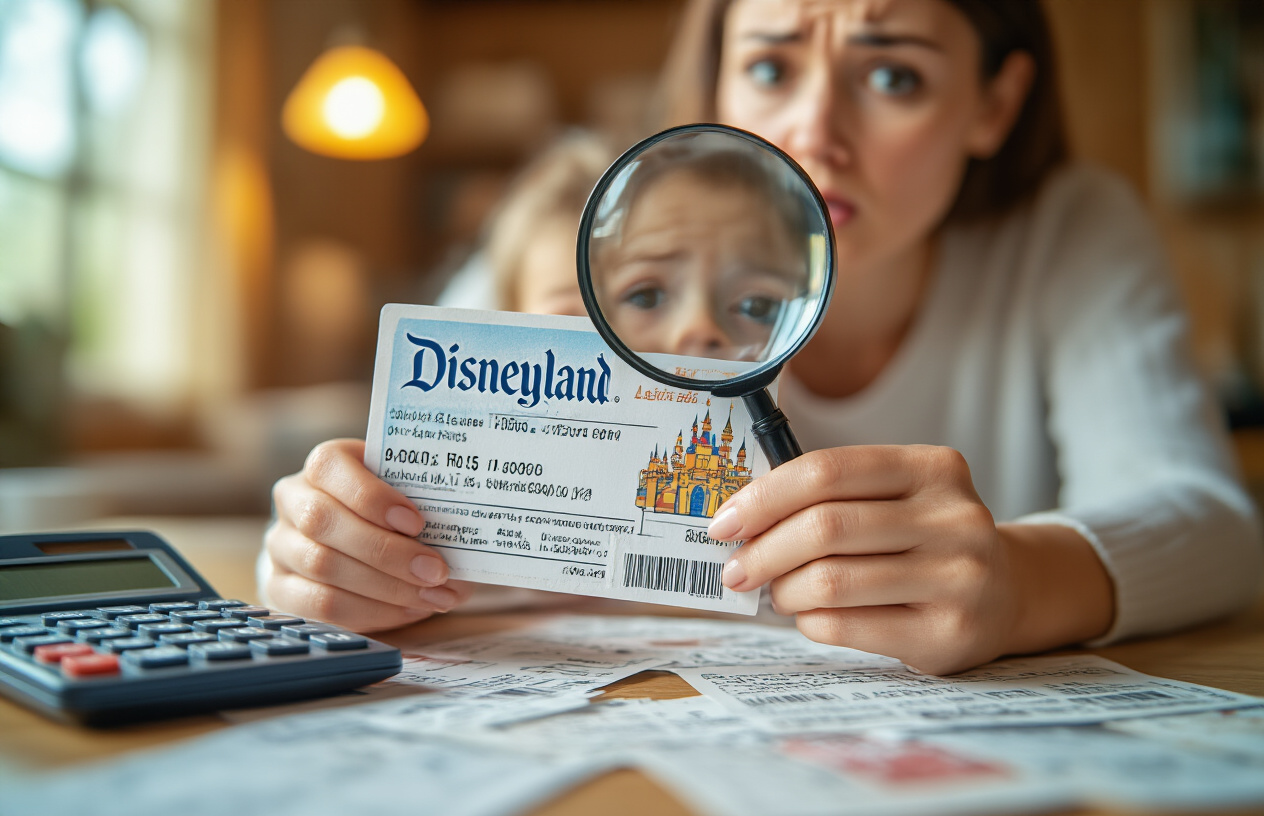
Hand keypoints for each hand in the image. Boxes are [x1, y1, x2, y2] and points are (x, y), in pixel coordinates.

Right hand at [264, 439, 473, 630]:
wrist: (347, 540)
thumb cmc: (391, 512)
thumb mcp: (406, 495)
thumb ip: (428, 505)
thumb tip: (469, 541)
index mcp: (324, 465)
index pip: (330, 466)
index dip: (371, 496)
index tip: (418, 522)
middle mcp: (292, 500)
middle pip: (324, 522)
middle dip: (387, 552)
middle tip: (436, 571)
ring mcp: (279, 546)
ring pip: (322, 567)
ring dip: (386, 587)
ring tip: (433, 595)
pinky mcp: (279, 589)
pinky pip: (320, 607)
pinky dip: (372, 611)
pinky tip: (409, 609)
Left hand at [709, 445, 1112, 674]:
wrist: (1009, 592)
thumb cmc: (925, 538)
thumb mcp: (898, 496)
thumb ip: (833, 494)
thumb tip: (738, 516)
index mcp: (933, 467)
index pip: (827, 471)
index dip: (764, 496)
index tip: (724, 522)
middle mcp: (954, 518)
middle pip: (825, 527)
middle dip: (763, 550)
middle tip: (735, 569)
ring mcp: (958, 578)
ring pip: (831, 581)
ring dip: (784, 590)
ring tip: (775, 593)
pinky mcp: (948, 633)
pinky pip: (848, 626)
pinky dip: (811, 622)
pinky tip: (809, 617)